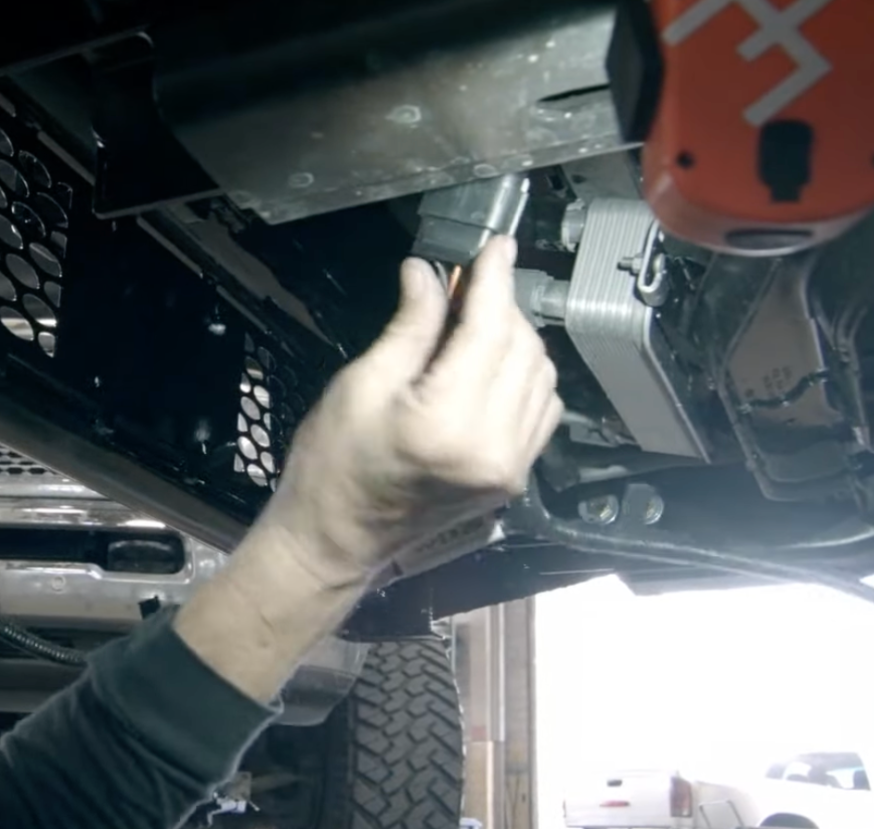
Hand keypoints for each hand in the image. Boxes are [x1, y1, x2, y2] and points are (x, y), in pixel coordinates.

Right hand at [259, 237, 561, 586]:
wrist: (335, 540)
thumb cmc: (332, 464)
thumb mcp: (360, 385)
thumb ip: (410, 327)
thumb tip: (430, 273)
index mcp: (447, 422)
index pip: (490, 329)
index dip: (495, 279)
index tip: (496, 244)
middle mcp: (493, 446)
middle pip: (523, 349)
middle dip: (501, 308)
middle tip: (466, 286)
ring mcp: (510, 467)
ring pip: (541, 377)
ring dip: (516, 341)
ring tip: (474, 327)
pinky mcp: (513, 478)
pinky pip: (541, 411)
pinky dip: (525, 378)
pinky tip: (491, 368)